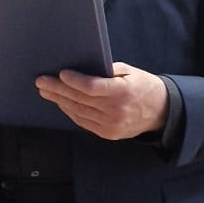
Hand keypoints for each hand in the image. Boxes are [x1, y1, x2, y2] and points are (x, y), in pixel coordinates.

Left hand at [35, 61, 167, 138]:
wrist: (161, 112)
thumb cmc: (143, 86)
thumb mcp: (130, 72)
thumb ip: (107, 71)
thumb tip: (81, 69)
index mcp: (123, 92)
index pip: (92, 87)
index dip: (74, 81)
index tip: (61, 74)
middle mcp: (116, 111)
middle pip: (80, 99)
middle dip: (58, 89)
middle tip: (42, 81)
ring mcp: (111, 125)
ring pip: (78, 112)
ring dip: (60, 101)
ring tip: (46, 91)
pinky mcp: (108, 133)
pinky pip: (83, 122)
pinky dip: (70, 111)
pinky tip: (61, 102)